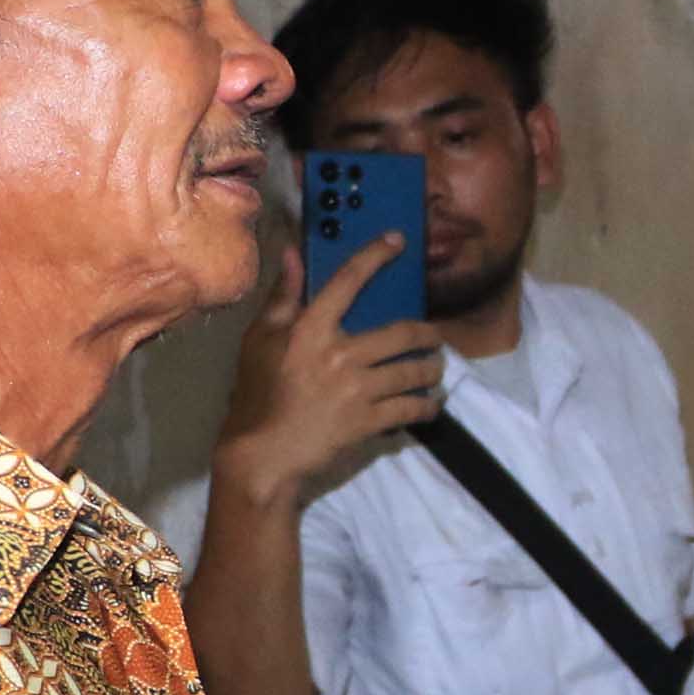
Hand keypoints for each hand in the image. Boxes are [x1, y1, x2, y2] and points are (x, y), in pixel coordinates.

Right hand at [212, 240, 442, 510]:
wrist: (262, 453)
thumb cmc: (259, 392)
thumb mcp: (260, 339)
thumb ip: (282, 295)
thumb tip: (293, 252)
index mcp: (311, 329)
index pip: (347, 281)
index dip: (375, 256)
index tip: (397, 241)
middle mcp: (340, 354)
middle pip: (402, 333)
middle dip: (428, 334)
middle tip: (434, 336)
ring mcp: (357, 390)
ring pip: (414, 372)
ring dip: (432, 369)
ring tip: (434, 368)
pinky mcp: (368, 422)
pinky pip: (411, 408)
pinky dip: (426, 406)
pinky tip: (429, 404)